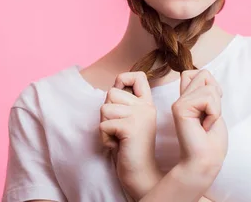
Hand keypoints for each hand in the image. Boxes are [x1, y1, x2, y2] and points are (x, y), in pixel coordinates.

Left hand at [99, 71, 161, 198]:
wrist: (139, 174)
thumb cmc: (129, 148)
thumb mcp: (129, 120)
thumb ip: (123, 103)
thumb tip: (114, 84)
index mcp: (147, 103)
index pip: (137, 76)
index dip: (123, 79)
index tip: (121, 94)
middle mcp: (146, 107)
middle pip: (111, 93)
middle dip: (107, 112)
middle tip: (119, 130)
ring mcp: (140, 116)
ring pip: (104, 108)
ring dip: (105, 126)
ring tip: (118, 138)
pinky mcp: (130, 127)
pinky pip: (103, 124)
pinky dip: (105, 138)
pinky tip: (118, 146)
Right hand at [171, 69, 226, 183]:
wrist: (206, 161)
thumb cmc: (212, 141)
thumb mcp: (213, 109)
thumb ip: (205, 91)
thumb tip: (203, 72)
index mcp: (187, 98)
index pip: (199, 73)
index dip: (212, 87)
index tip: (211, 110)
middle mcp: (181, 98)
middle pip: (204, 74)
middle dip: (216, 96)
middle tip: (209, 117)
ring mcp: (179, 103)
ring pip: (208, 86)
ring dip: (216, 107)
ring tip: (206, 123)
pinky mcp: (179, 108)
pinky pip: (208, 97)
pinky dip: (214, 112)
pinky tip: (204, 126)